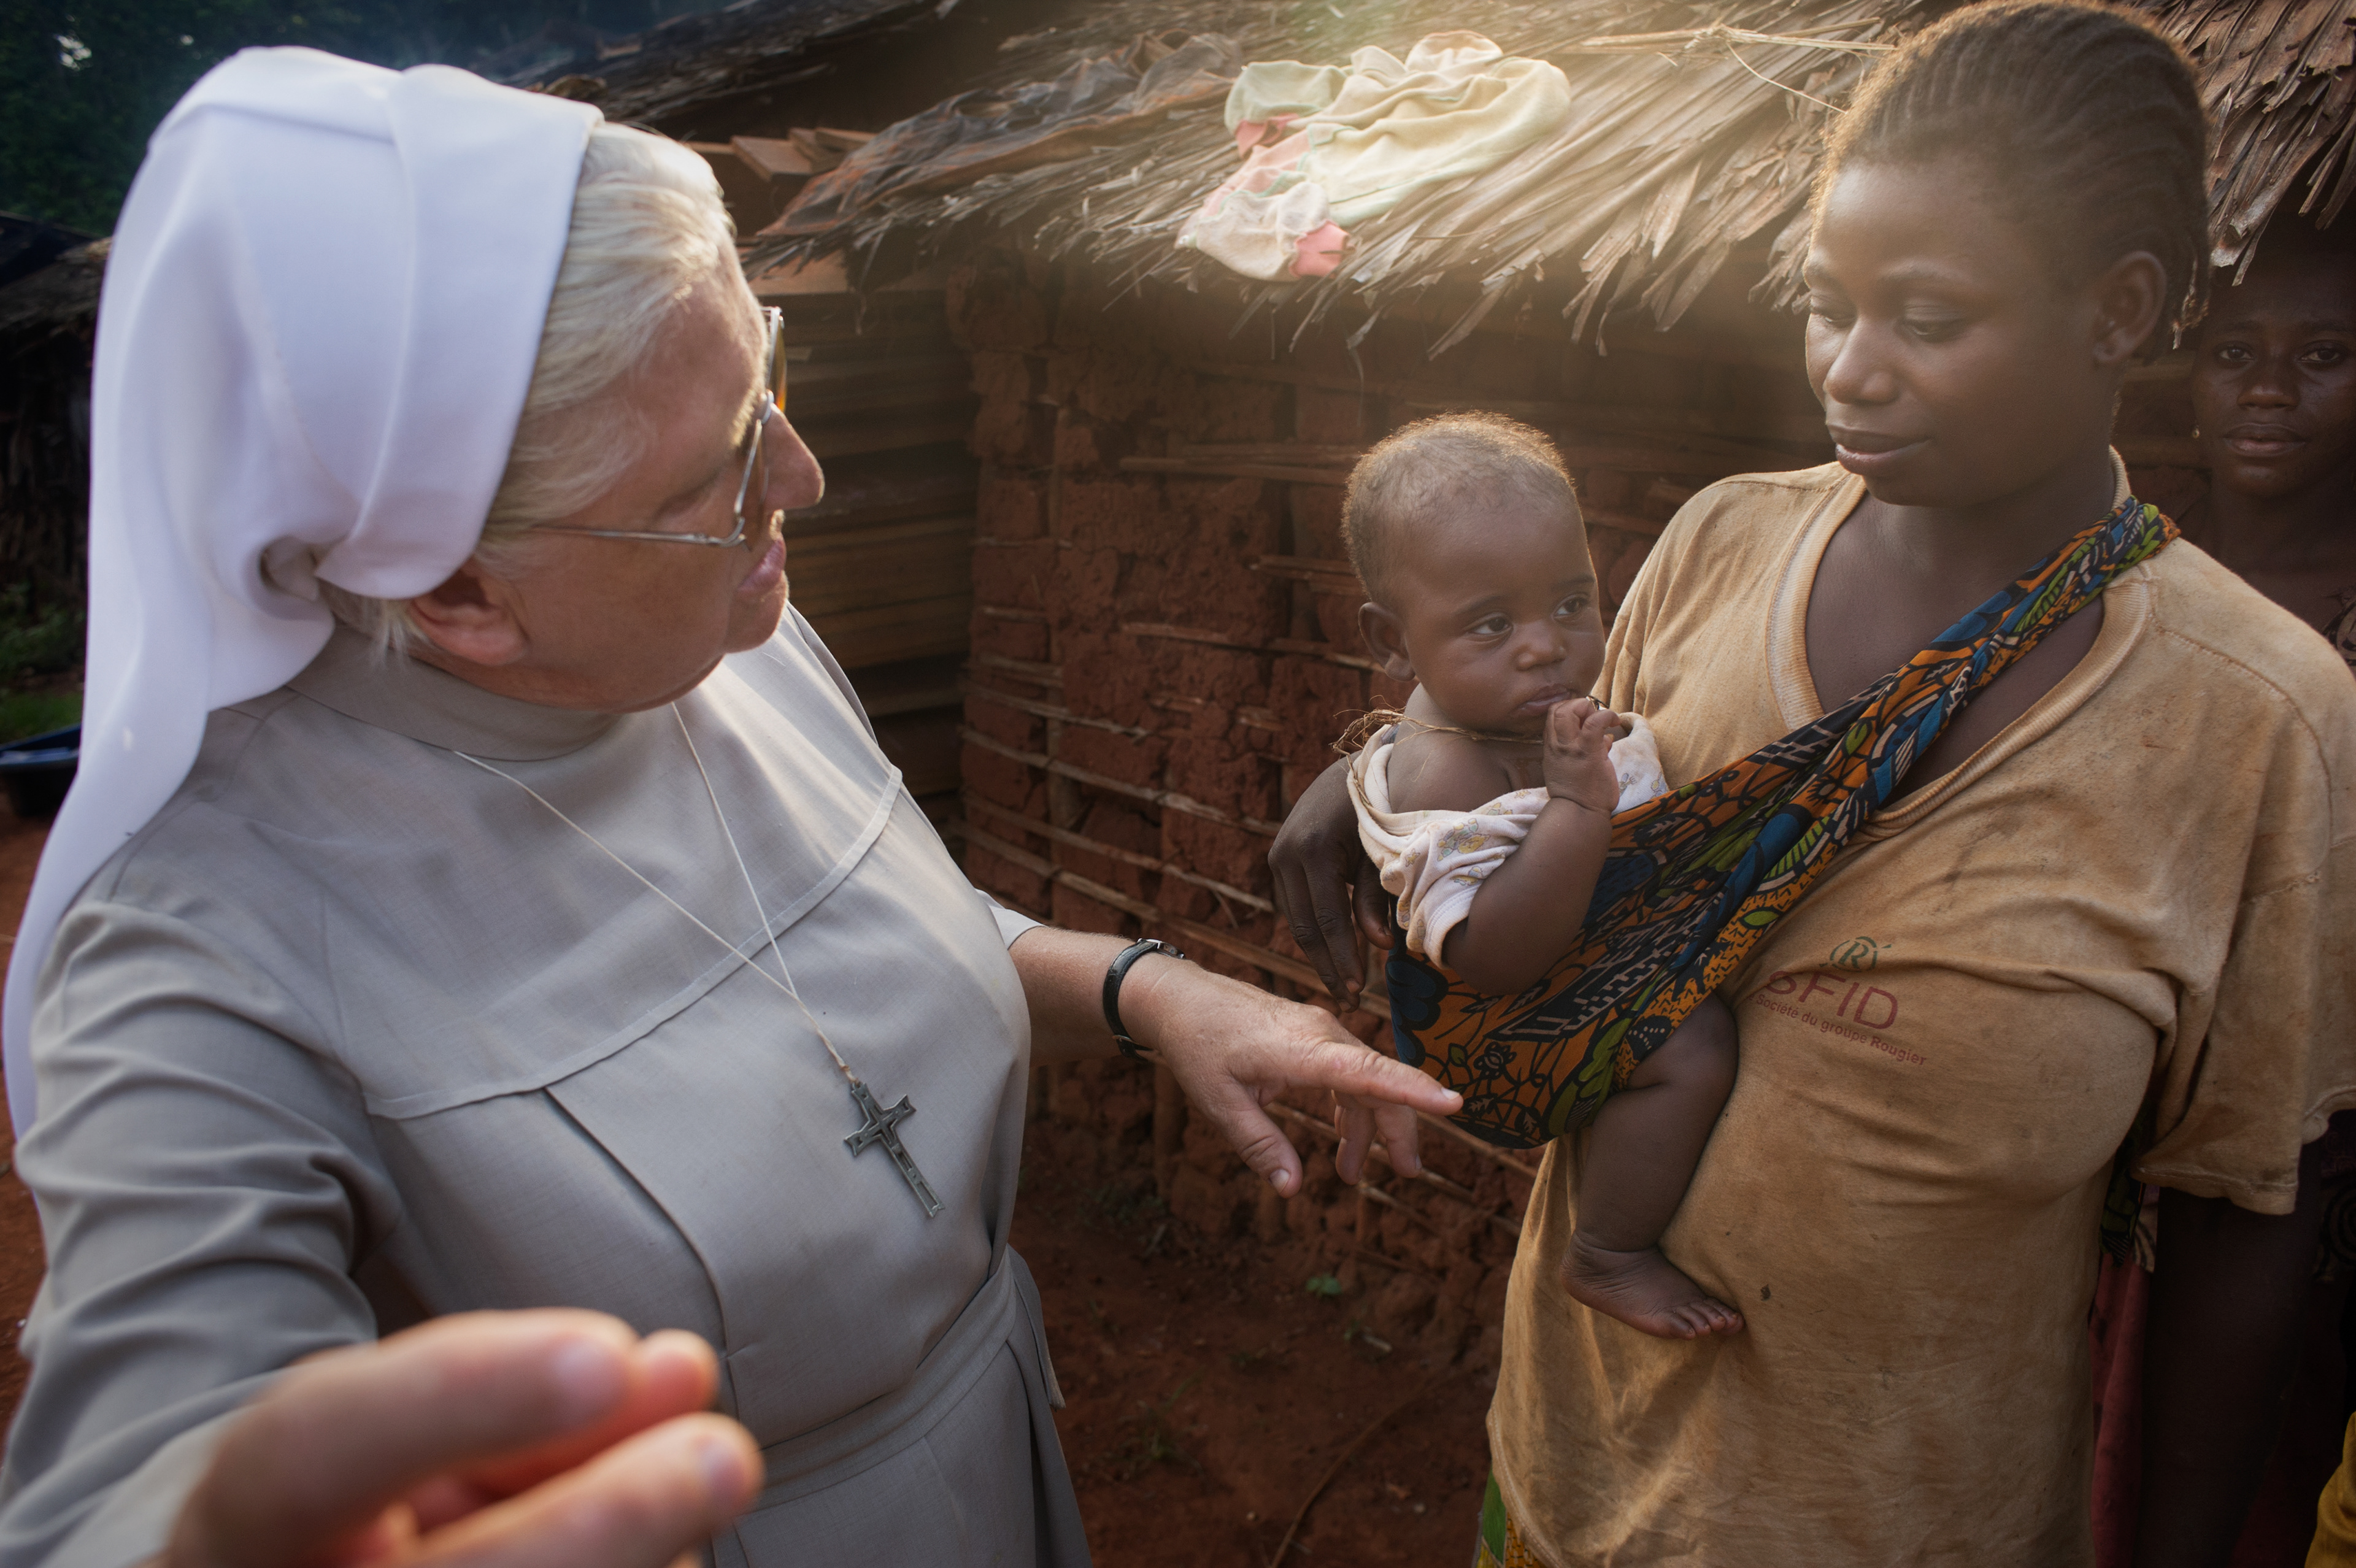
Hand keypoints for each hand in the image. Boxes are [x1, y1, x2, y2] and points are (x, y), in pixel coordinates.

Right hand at [162, 1311, 760, 1567]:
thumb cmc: (369, 1518)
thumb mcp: (416, 1441)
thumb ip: (530, 1402)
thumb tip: (678, 1374)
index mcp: (239, 1532)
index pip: (310, 1453)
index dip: (461, 1395)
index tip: (609, 1353)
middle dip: (609, 1522)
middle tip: (725, 1455)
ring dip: (650, 1565)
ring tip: (703, 1483)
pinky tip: (667, 1556)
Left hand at [1120, 955, 1460, 1193]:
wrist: (1180, 999)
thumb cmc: (1197, 1047)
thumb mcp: (1220, 1103)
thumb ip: (1258, 1145)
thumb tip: (1292, 1189)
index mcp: (1302, 1050)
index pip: (1369, 1072)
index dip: (1413, 1090)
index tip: (1454, 1104)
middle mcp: (1322, 1035)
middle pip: (1379, 1082)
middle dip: (1399, 1128)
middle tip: (1408, 1173)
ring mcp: (1320, 1032)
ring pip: (1366, 1080)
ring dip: (1369, 1126)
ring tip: (1354, 1174)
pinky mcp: (1313, 1036)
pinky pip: (1348, 1073)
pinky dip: (1352, 1108)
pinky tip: (1344, 1140)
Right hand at [1269, 756, 1389, 1003]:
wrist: (1355, 767)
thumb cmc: (1380, 807)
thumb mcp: (1382, 850)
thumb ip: (1378, 896)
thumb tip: (1380, 946)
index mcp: (1315, 849)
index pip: (1328, 919)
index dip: (1342, 958)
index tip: (1357, 992)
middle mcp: (1287, 853)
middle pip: (1304, 927)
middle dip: (1327, 966)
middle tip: (1349, 1000)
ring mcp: (1278, 855)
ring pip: (1295, 920)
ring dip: (1319, 954)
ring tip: (1343, 985)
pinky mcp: (1280, 858)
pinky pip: (1295, 906)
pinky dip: (1313, 932)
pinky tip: (1333, 953)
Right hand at [1542, 699, 1622, 814]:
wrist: (1579, 813)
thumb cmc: (1579, 794)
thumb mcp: (1573, 769)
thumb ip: (1587, 751)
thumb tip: (1605, 740)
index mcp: (1552, 748)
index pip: (1552, 715)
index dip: (1568, 708)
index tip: (1583, 718)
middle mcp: (1557, 745)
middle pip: (1557, 708)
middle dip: (1577, 705)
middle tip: (1592, 718)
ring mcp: (1571, 747)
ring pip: (1570, 710)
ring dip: (1588, 708)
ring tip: (1602, 719)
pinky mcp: (1588, 751)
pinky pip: (1595, 722)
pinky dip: (1607, 715)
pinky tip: (1614, 722)